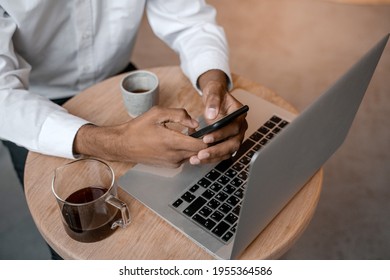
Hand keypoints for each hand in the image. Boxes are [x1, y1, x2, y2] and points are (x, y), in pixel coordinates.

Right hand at [73, 106, 207, 167]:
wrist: (123, 145)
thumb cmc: (138, 128)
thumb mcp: (157, 113)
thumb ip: (179, 114)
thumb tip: (196, 123)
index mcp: (172, 142)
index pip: (202, 145)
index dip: (211, 138)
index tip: (214, 129)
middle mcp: (175, 155)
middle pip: (201, 152)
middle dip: (207, 142)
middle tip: (210, 130)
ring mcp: (173, 162)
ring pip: (194, 155)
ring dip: (198, 146)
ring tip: (196, 133)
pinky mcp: (170, 165)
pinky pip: (186, 158)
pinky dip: (189, 150)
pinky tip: (185, 140)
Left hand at [190, 70, 247, 164]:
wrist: (215, 97)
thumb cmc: (216, 93)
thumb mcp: (214, 91)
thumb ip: (213, 100)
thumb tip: (211, 114)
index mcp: (239, 115)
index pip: (233, 128)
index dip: (221, 134)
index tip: (206, 138)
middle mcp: (240, 128)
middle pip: (233, 144)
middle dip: (217, 151)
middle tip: (201, 154)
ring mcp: (234, 137)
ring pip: (227, 151)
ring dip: (212, 157)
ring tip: (196, 159)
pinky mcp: (227, 142)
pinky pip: (221, 153)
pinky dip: (210, 158)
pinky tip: (197, 159)